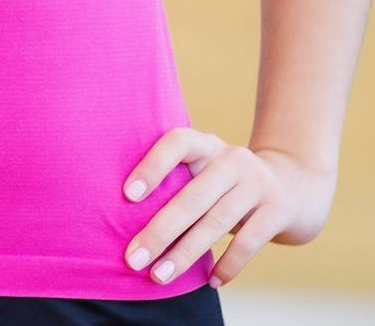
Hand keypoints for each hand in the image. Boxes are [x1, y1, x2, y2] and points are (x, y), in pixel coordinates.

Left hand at [121, 127, 334, 288]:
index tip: (127, 195)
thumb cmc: (231, 183)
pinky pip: (248, 242)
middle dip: (159, 231)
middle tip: (133, 258)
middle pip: (190, 197)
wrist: (297, 184)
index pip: (176, 143)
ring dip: (184, 253)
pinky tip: (210, 282)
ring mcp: (258, 183)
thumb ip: (179, 183)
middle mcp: (231, 159)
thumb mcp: (208, 171)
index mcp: (206, 145)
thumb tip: (129, 221)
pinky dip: (228, 264)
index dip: (152, 166)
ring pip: (215, 222)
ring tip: (159, 276)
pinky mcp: (279, 210)